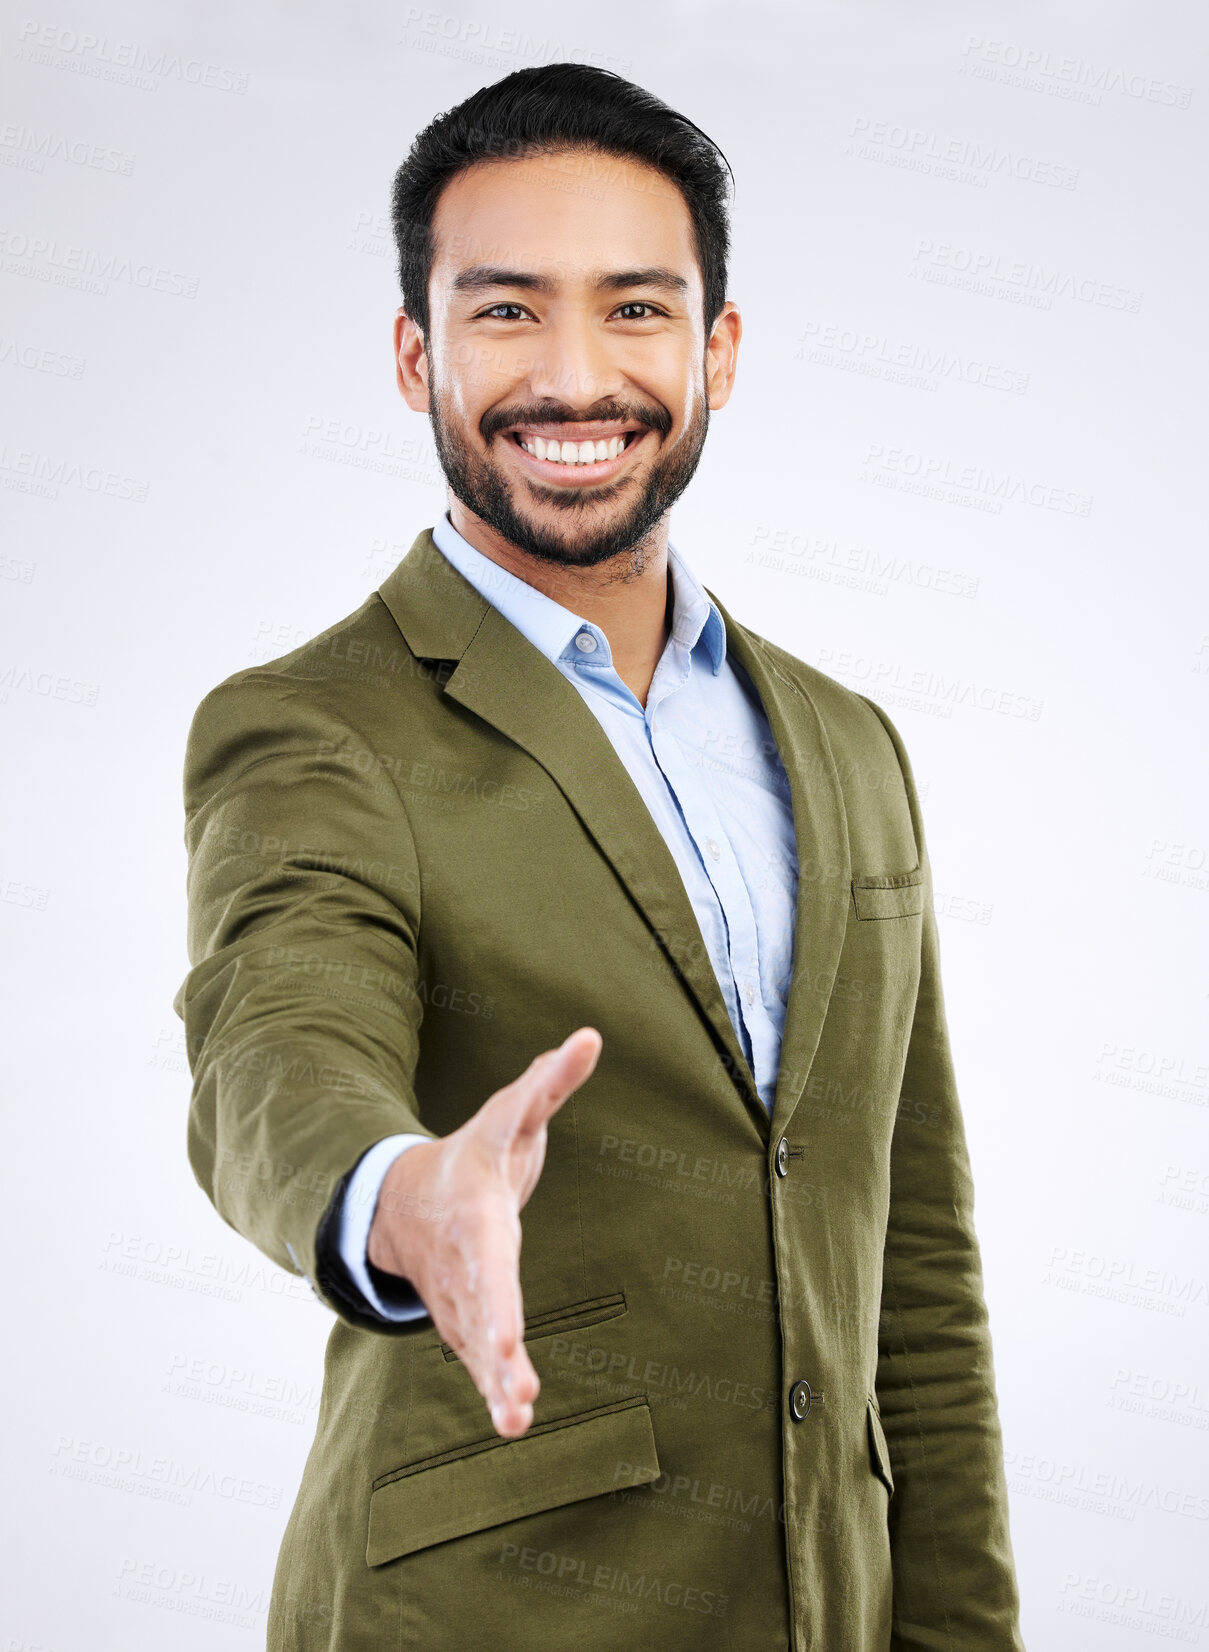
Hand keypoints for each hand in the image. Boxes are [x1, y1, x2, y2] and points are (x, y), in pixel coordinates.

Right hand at [367, 1026, 602, 1438]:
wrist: (405, 1200)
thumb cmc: (475, 1153)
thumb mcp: (510, 1114)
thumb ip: (550, 1081)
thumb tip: (590, 1036)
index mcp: (477, 1219)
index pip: (488, 1262)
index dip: (497, 1301)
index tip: (506, 1336)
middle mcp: (466, 1266)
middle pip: (482, 1314)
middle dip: (496, 1354)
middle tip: (518, 1393)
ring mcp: (461, 1297)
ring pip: (478, 1346)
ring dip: (496, 1382)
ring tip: (517, 1419)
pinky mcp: (467, 1320)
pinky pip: (480, 1360)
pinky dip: (494, 1389)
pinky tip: (514, 1422)